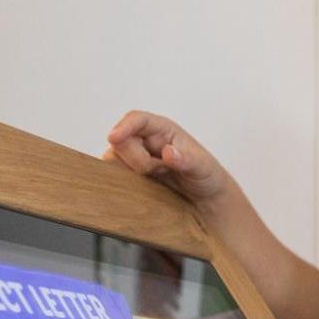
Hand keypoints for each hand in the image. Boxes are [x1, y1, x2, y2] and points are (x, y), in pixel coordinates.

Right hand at [103, 112, 233, 209]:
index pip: (137, 120)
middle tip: (162, 171)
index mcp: (162, 129)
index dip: (124, 127)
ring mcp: (133, 157)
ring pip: (113, 161)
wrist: (204, 199)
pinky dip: (125, 184)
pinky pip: (113, 177)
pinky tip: (146, 188)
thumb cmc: (205, 176)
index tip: (114, 138)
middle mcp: (144, 140)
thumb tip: (168, 152)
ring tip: (158, 179)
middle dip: (138, 161)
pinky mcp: (128, 175)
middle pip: (121, 143)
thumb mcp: (203, 168)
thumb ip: (187, 160)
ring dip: (132, 174)